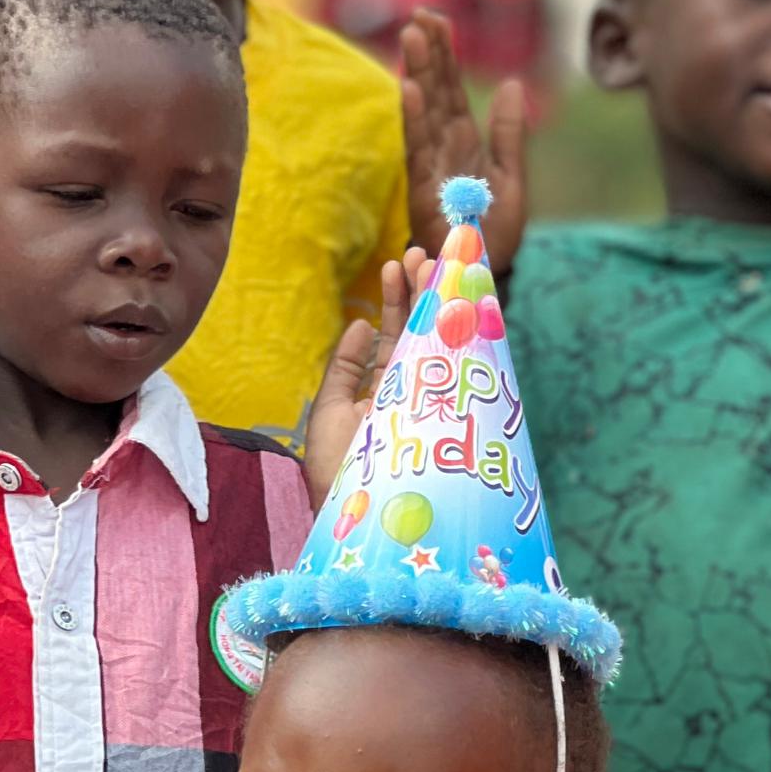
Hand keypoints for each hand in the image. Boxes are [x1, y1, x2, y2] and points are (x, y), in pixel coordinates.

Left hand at [302, 249, 425, 506]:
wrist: (350, 517)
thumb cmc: (337, 472)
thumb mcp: (330, 409)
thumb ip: (346, 367)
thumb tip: (359, 324)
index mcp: (387, 392)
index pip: (396, 337)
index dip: (398, 301)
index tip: (397, 265)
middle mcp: (410, 393)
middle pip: (418, 332)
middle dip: (420, 291)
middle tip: (419, 253)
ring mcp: (424, 402)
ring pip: (430, 342)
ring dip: (426, 300)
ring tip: (420, 261)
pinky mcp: (432, 413)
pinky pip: (440, 367)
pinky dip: (436, 334)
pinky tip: (432, 298)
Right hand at [401, 8, 526, 274]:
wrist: (484, 277)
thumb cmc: (493, 234)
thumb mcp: (511, 177)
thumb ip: (508, 132)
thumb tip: (511, 83)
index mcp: (464, 142)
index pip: (451, 89)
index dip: (445, 54)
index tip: (436, 18)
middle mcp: (443, 149)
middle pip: (435, 92)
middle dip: (427, 53)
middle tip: (418, 14)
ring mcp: (431, 167)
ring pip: (424, 112)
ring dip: (417, 74)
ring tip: (412, 37)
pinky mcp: (423, 189)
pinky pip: (418, 148)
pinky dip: (414, 119)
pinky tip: (410, 90)